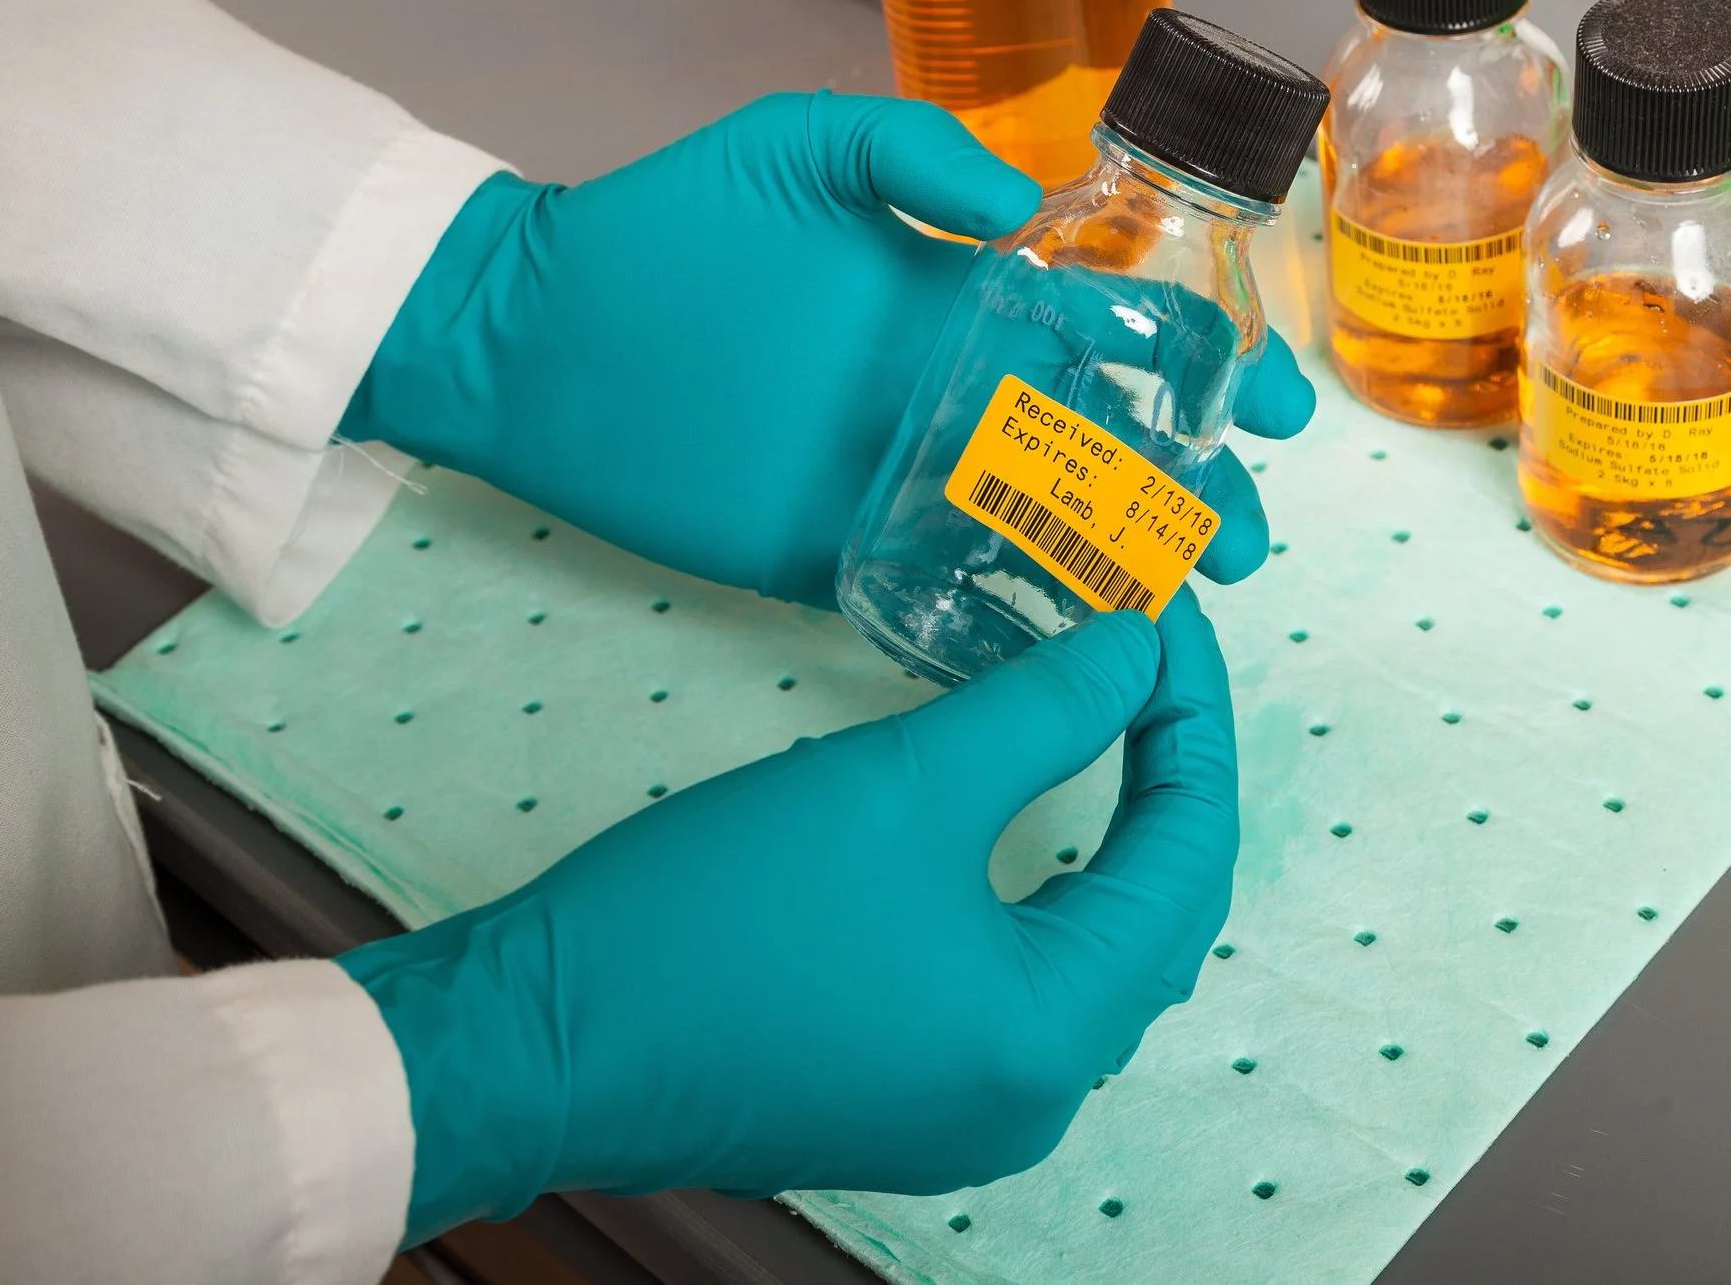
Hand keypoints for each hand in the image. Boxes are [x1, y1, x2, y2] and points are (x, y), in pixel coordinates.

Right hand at [339, 594, 1236, 1241]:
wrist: (537, 1042)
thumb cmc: (717, 916)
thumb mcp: (901, 783)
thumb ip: (1043, 710)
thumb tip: (1137, 650)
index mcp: (1052, 1035)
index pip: (1188, 857)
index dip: (1193, 720)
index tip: (1168, 616)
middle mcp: (1036, 1098)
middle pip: (1158, 914)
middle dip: (1166, 775)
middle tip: (1145, 657)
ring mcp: (974, 1114)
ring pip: (1098, 955)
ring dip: (1114, 834)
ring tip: (1111, 716)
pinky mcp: (914, 1101)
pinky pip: (1029, 989)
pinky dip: (1050, 894)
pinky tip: (1037, 822)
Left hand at [340, 93, 1314, 603]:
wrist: (536, 334)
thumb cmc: (664, 228)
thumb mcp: (790, 149)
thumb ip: (907, 154)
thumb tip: (1027, 202)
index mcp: (963, 300)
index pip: (1115, 327)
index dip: (1207, 360)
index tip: (1275, 401)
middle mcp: (955, 392)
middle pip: (1108, 444)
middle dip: (1194, 484)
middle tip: (1245, 533)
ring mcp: (906, 477)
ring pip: (1048, 523)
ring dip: (1129, 558)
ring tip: (1190, 593)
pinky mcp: (844, 553)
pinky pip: (952, 591)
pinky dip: (1021, 618)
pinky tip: (1083, 645)